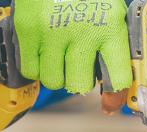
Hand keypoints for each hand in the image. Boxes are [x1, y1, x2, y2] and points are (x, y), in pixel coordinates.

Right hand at [12, 0, 131, 94]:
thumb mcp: (112, 15)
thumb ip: (114, 49)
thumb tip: (112, 94)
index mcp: (110, 29)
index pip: (117, 78)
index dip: (114, 95)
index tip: (110, 102)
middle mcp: (83, 33)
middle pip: (80, 85)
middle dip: (79, 81)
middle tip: (77, 66)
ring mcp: (54, 32)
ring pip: (54, 81)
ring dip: (57, 74)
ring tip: (59, 56)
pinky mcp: (29, 31)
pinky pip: (31, 70)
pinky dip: (36, 67)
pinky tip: (44, 52)